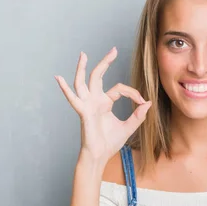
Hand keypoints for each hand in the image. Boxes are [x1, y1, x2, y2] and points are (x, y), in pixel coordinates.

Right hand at [55, 47, 151, 162]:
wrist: (100, 156)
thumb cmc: (110, 142)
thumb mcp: (129, 127)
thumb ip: (138, 115)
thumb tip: (148, 103)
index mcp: (105, 102)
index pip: (119, 89)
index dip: (133, 93)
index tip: (142, 101)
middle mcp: (95, 100)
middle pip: (98, 76)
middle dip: (105, 62)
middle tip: (114, 49)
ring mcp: (87, 105)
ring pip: (82, 82)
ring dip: (82, 68)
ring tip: (83, 54)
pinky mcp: (83, 112)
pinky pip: (73, 99)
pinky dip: (65, 89)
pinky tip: (58, 78)